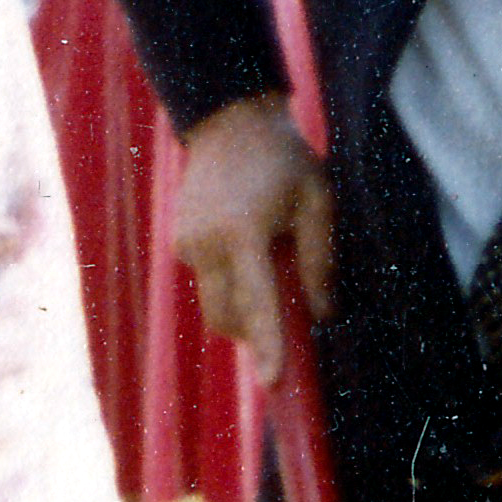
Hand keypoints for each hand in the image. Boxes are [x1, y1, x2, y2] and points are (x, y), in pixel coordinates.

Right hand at [173, 94, 334, 384]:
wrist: (230, 121)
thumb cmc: (283, 158)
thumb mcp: (317, 200)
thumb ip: (320, 260)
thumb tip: (321, 315)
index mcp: (241, 232)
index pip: (257, 303)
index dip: (268, 345)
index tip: (272, 381)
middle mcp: (206, 244)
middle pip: (228, 318)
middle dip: (256, 330)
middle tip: (290, 306)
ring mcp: (187, 244)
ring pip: (216, 305)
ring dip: (244, 306)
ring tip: (271, 260)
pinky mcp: (180, 243)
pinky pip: (209, 282)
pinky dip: (232, 282)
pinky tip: (250, 243)